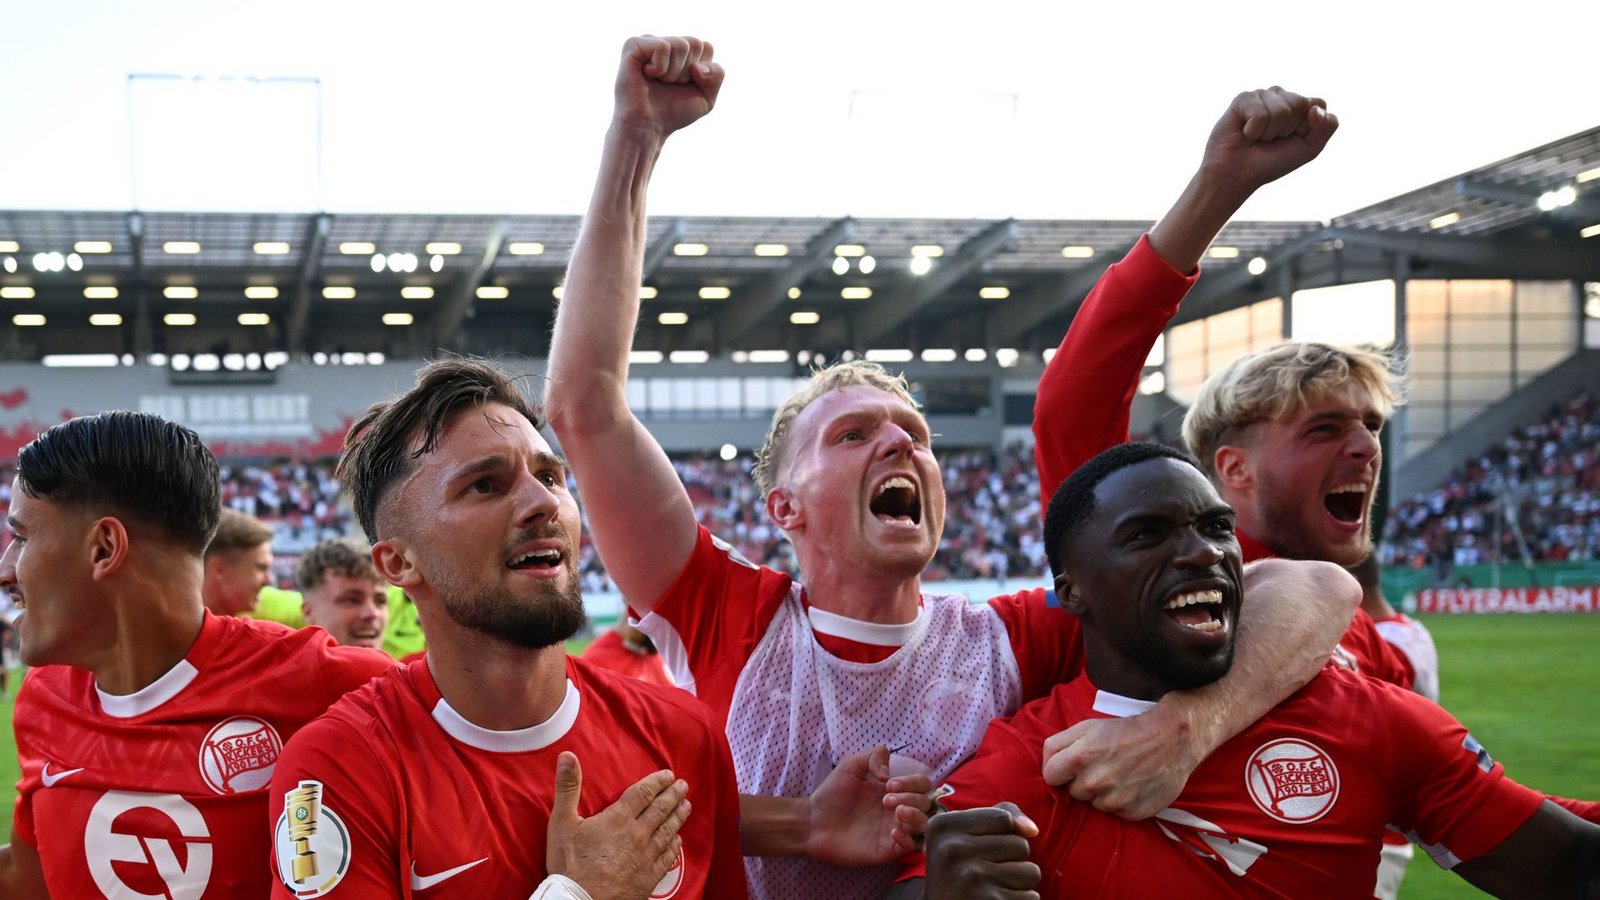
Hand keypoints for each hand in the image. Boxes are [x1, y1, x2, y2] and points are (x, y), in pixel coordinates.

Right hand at [545, 751, 688, 899]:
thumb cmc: (570, 863)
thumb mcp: (562, 822)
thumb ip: (567, 787)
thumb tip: (567, 756)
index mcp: (619, 818)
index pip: (644, 793)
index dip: (658, 782)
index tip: (669, 774)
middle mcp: (638, 834)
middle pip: (661, 809)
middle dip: (674, 795)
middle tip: (684, 786)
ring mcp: (646, 856)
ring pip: (668, 831)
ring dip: (679, 816)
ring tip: (687, 806)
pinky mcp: (649, 877)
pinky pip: (668, 857)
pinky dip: (675, 846)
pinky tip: (678, 840)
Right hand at [614, 35, 723, 140]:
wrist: (648, 127)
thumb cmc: (673, 112)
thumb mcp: (707, 96)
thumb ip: (717, 75)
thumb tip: (697, 66)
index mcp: (681, 51)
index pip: (707, 47)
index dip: (701, 73)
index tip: (684, 85)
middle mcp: (665, 42)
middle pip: (695, 43)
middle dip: (687, 72)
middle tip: (669, 85)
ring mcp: (648, 41)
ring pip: (681, 45)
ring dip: (673, 73)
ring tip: (658, 82)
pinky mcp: (633, 44)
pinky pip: (663, 47)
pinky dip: (660, 68)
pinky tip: (646, 75)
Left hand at [806, 746, 932, 864]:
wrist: (814, 822)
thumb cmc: (832, 794)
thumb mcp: (851, 764)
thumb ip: (874, 756)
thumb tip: (890, 773)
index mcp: (893, 790)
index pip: (921, 784)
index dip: (912, 782)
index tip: (889, 784)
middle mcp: (897, 810)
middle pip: (926, 803)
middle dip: (911, 798)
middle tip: (886, 800)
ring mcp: (894, 830)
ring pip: (924, 826)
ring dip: (916, 817)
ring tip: (897, 813)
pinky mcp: (887, 850)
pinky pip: (911, 847)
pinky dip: (907, 838)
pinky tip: (892, 832)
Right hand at [924, 802, 1040, 899]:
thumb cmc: (960, 869)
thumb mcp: (966, 834)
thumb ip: (1001, 814)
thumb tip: (1032, 830)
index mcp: (944, 826)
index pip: (1004, 818)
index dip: (1001, 835)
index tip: (978, 849)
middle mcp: (953, 850)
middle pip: (1021, 845)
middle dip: (1012, 860)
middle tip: (985, 873)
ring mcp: (971, 878)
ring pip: (1031, 871)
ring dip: (1019, 882)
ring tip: (993, 887)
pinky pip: (1031, 896)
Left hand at [1040, 704, 1200, 819]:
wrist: (1171, 739)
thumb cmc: (1125, 731)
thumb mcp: (1086, 727)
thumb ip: (1057, 744)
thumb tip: (1045, 766)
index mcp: (1079, 758)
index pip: (1050, 776)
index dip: (1059, 770)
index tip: (1071, 766)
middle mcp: (1095, 782)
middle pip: (1073, 792)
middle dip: (1082, 781)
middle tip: (1103, 765)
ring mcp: (1115, 800)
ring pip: (1095, 804)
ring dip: (1103, 793)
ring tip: (1120, 774)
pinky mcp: (1133, 813)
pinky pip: (1117, 813)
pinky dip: (1122, 802)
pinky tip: (1133, 785)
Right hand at [1199, 86, 1337, 199]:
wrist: (1237, 175)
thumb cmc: (1271, 162)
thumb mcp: (1309, 149)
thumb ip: (1327, 127)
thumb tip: (1316, 108)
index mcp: (1300, 106)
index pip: (1318, 103)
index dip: (1306, 127)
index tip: (1292, 139)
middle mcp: (1282, 97)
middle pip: (1301, 103)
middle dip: (1287, 129)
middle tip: (1271, 140)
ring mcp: (1262, 96)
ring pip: (1281, 109)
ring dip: (1269, 132)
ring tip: (1257, 138)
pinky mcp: (1243, 99)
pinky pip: (1260, 112)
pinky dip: (1254, 130)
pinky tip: (1245, 133)